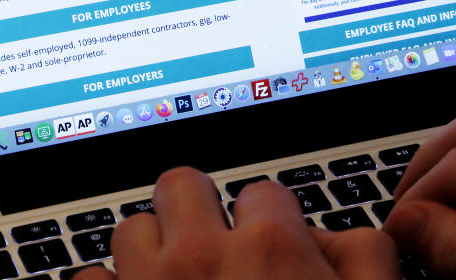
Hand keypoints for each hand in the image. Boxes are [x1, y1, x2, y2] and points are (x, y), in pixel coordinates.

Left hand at [76, 166, 398, 278]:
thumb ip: (368, 256)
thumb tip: (340, 233)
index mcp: (270, 247)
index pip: (262, 192)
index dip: (270, 224)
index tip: (270, 248)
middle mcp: (201, 257)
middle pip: (182, 186)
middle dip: (200, 213)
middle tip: (213, 248)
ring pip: (130, 228)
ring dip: (151, 250)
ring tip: (171, 279)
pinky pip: (87, 279)